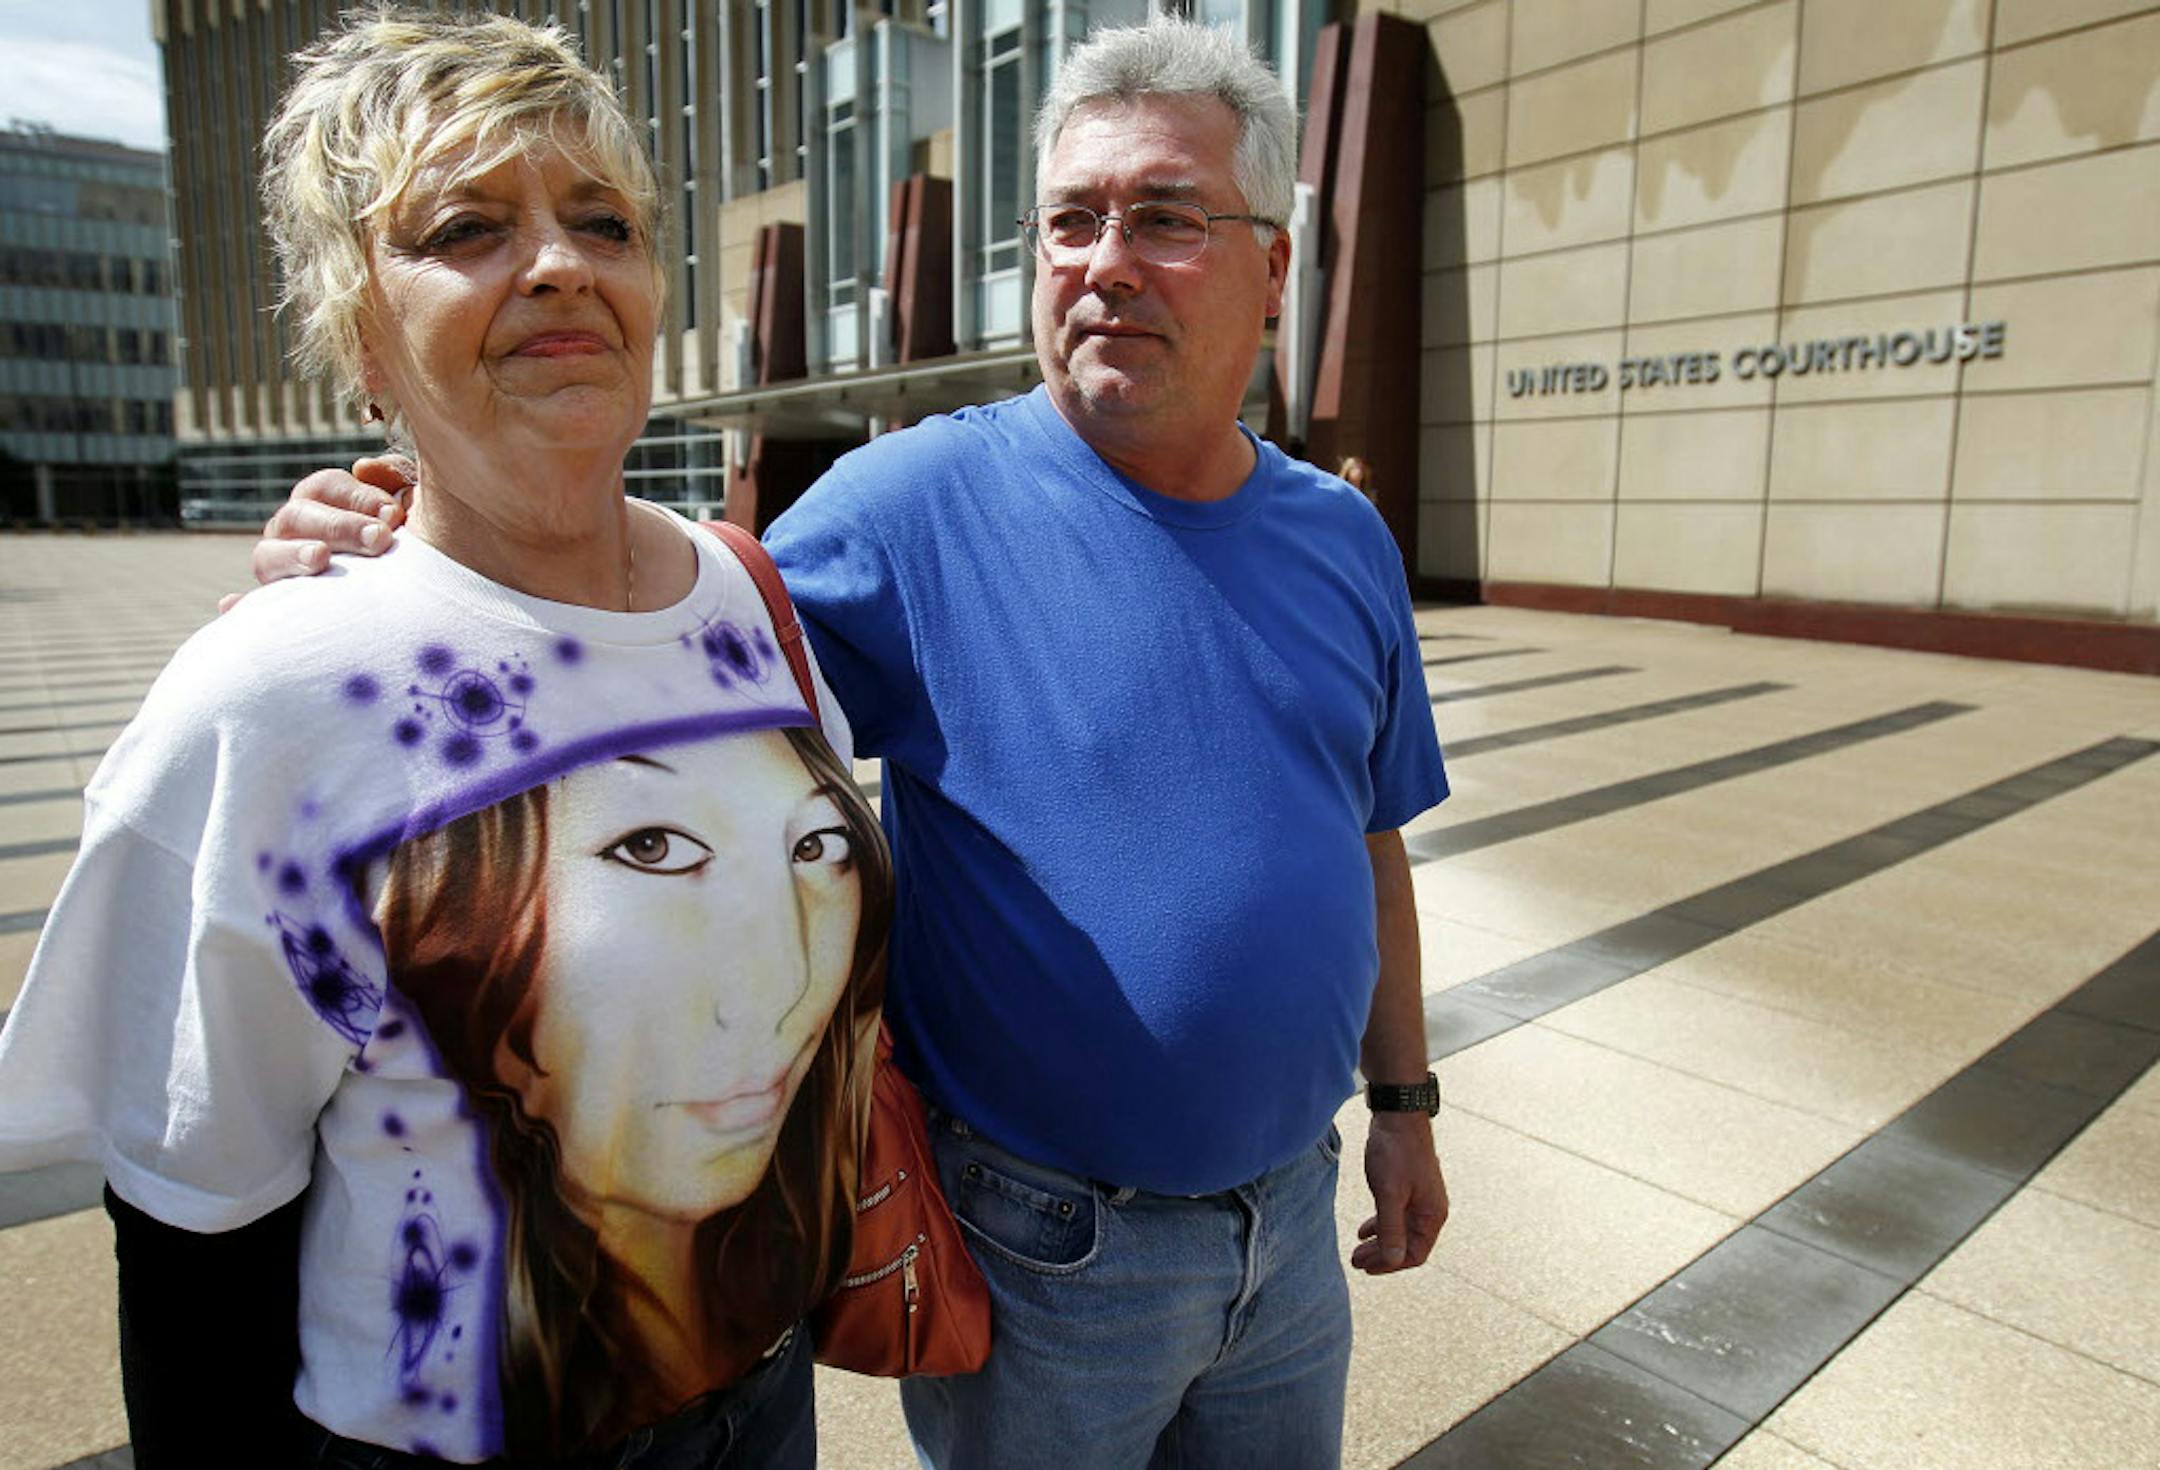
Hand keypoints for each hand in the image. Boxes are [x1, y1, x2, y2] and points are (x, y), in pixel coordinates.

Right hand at [218, 455, 414, 612]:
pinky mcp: (275, 605)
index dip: (359, 497)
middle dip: (340, 526)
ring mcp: (279, 566)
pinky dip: (238, 606)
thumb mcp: (416, 509)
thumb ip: (397, 480)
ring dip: (293, 556)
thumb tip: (363, 466)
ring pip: (267, 555)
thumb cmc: (415, 546)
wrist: (415, 601)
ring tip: (321, 559)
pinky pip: (250, 606)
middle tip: (380, 539)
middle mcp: (294, 529)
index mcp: (324, 502)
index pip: (326, 486)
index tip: (395, 516)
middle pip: (298, 515)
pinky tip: (232, 606)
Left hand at [1352, 1112, 1448, 1274]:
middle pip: (1407, 1245)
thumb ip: (1391, 1228)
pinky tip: (1363, 1230)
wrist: (1398, 1116)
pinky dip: (1381, 1225)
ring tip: (1357, 1250)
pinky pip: (1397, 1215)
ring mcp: (1421, 1198)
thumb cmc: (1395, 1153)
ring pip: (1400, 1231)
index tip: (1366, 1267)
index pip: (1415, 1254)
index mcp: (1432, 1215)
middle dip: (1381, 1256)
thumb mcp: (1389, 1193)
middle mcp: (1431, 1210)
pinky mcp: (1409, 1187)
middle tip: (1355, 1261)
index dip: (1390, 1265)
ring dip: (1379, 1242)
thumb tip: (1394, 1260)